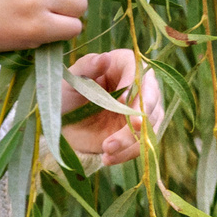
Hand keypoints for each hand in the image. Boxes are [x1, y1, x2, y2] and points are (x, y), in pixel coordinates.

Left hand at [60, 48, 166, 167]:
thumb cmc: (68, 96)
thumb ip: (86, 67)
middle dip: (141, 115)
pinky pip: (143, 143)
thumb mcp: (71, 81)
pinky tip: (109, 158)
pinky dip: (128, 153)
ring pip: (149, 124)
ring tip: (107, 149)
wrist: (66, 126)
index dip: (134, 85)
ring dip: (131, 139)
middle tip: (134, 126)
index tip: (121, 101)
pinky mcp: (142, 131)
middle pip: (150, 98)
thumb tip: (104, 58)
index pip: (138, 70)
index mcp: (124, 64)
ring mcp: (143, 109)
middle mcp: (140, 84)